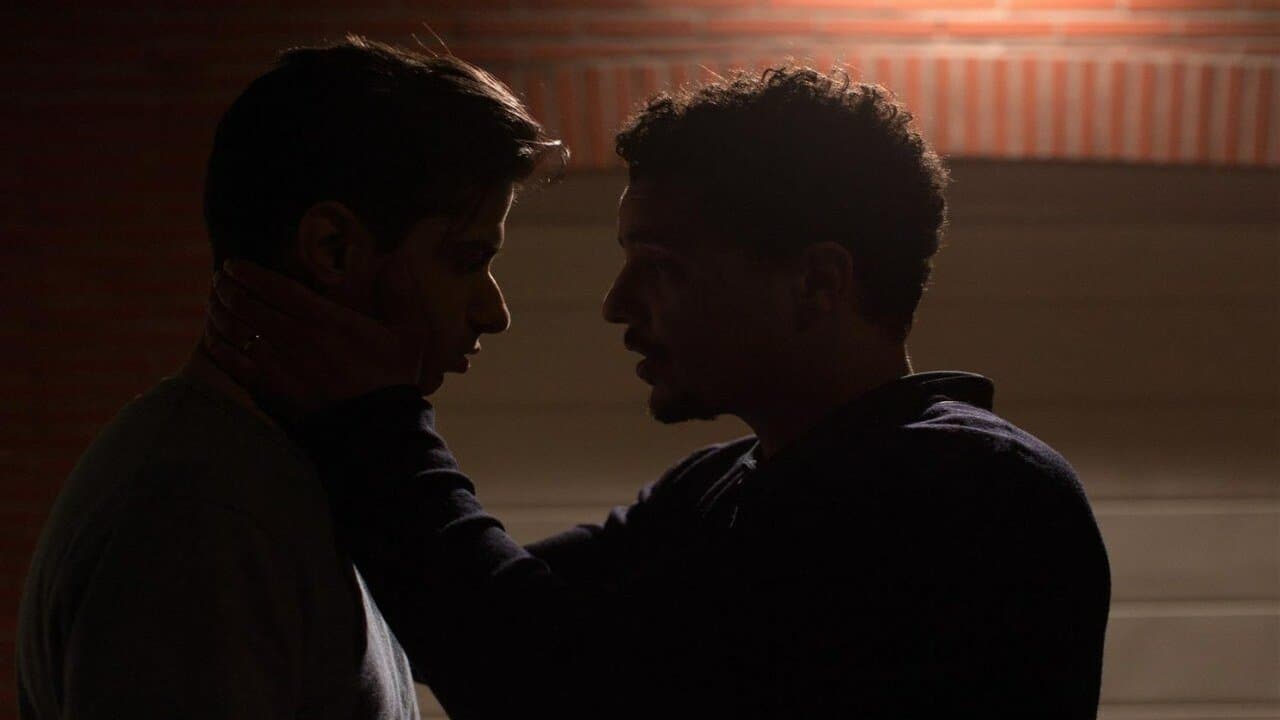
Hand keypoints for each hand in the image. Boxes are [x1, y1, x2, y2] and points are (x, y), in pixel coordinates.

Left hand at [203, 260, 428, 418]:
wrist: (377, 429)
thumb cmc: (392, 378)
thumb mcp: (409, 333)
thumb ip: (401, 294)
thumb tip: (397, 259)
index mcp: (327, 320)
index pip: (276, 288)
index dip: (249, 274)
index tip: (233, 265)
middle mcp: (297, 338)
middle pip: (248, 305)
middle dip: (228, 289)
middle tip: (219, 280)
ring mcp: (280, 365)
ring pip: (237, 331)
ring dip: (219, 313)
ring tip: (213, 303)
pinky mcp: (271, 391)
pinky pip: (234, 364)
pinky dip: (219, 348)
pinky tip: (212, 339)